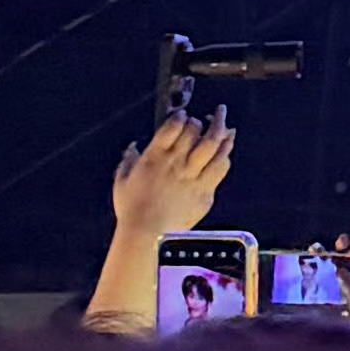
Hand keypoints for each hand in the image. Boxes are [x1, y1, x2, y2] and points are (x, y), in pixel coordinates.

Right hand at [111, 106, 233, 247]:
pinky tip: (227, 146)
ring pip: (212, 144)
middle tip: (205, 118)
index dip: (180, 117)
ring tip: (223, 120)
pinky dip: (225, 153)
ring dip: (220, 128)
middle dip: (200, 121)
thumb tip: (133, 147)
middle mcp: (176, 161)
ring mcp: (193, 175)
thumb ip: (128, 160)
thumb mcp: (122, 181)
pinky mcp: (206, 189)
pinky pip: (221, 166)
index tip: (183, 115)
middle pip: (195, 131)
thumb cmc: (132, 210)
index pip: (173, 126)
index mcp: (155, 156)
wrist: (148, 235)